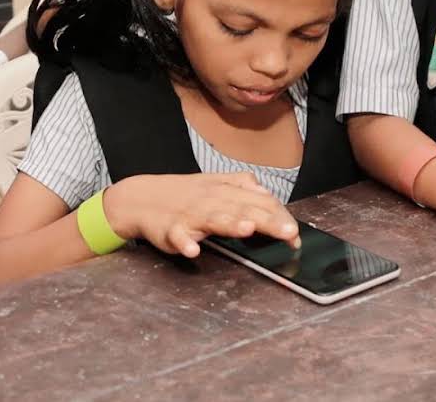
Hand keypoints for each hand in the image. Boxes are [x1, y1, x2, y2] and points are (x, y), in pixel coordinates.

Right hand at [103, 172, 299, 257]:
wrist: (140, 198)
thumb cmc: (183, 194)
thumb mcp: (215, 184)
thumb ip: (242, 187)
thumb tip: (266, 192)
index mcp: (225, 191)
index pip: (259, 202)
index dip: (280, 217)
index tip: (296, 235)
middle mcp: (211, 200)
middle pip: (244, 209)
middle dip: (267, 221)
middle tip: (289, 233)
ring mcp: (190, 215)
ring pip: (213, 218)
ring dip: (230, 223)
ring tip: (246, 229)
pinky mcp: (170, 229)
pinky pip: (178, 237)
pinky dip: (185, 244)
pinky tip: (193, 251)